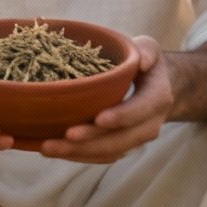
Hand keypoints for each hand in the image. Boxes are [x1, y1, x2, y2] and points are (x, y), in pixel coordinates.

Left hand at [41, 36, 173, 163]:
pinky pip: (101, 157)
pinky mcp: (122, 147)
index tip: (98, 119)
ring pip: (109, 153)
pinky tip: (54, 150)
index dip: (121, 116)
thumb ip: (145, 50)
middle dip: (89, 142)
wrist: (158, 87)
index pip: (140, 110)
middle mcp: (150, 124)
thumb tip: (142, 61)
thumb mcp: (148, 49)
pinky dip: (78, 156)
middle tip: (59, 139)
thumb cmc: (145, 63)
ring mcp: (136, 139)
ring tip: (47, 148)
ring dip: (78, 153)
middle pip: (120, 140)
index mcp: (157, 97)